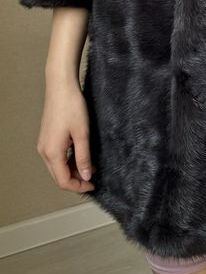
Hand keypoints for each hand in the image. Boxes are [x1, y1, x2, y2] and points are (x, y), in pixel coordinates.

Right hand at [36, 77, 95, 192]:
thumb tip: (86, 176)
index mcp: (52, 152)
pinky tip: (81, 155)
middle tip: (93, 178)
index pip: (63, 180)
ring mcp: (44, 144)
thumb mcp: (82, 133)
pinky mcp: (47, 137)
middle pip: (59, 176)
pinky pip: (56, 156)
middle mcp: (44, 151)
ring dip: (73, 170)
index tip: (93, 185)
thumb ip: (84, 157)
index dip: (79, 186)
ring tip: (90, 165)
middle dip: (76, 180)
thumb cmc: (71, 107)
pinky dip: (68, 160)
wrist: (61, 87)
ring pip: (57, 167)